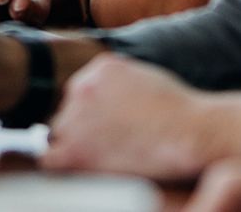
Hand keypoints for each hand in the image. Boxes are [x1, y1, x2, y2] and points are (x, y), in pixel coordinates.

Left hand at [42, 54, 240, 179]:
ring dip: (75, 149)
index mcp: (101, 67)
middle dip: (81, 131)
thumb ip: (121, 85)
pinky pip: (50, 159)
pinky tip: (85, 172)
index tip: (107, 132)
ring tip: (104, 161)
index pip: (82, 93)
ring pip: (58, 135)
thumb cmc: (180, 113)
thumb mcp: (148, 79)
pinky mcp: (74, 147)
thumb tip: (110, 103)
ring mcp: (75, 115)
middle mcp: (82, 85)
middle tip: (105, 150)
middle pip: (67, 113)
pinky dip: (64, 168)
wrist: (189, 132)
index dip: (93, 116)